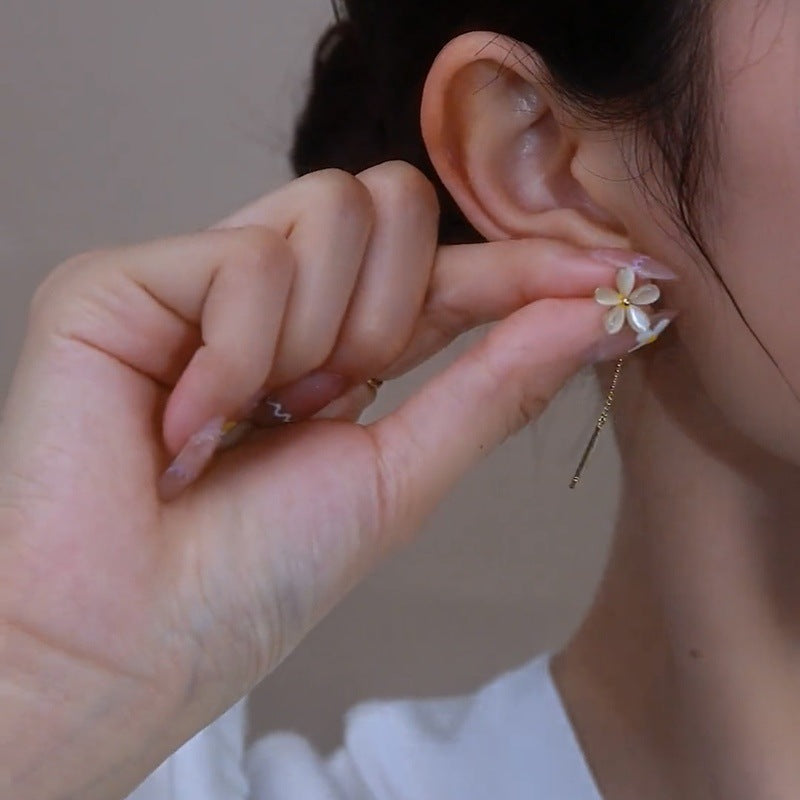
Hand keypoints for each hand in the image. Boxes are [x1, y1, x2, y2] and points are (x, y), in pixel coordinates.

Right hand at [0, 161, 635, 799]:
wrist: (130, 634)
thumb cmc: (253, 576)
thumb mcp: (400, 477)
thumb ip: (495, 385)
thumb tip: (596, 317)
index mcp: (331, 347)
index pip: (444, 273)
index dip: (526, 268)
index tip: (621, 277)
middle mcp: (269, 300)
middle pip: (391, 204)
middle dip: (396, 309)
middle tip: (334, 401)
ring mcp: (196, 279)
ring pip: (329, 211)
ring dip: (319, 338)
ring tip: (253, 417)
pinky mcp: (124, 277)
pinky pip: (246, 262)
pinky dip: (242, 356)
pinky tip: (186, 423)